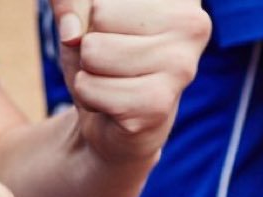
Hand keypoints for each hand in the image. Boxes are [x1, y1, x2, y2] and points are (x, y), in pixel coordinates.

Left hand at [51, 0, 209, 165]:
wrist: (119, 119)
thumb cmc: (105, 54)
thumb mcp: (82, 14)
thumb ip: (69, 2)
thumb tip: (72, 35)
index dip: (93, 11)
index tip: (117, 29)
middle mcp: (193, 24)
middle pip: (100, 15)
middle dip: (90, 41)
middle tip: (114, 60)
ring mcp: (181, 65)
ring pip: (93, 52)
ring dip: (87, 71)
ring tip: (112, 80)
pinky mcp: (159, 104)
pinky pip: (89, 88)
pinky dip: (88, 97)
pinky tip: (113, 104)